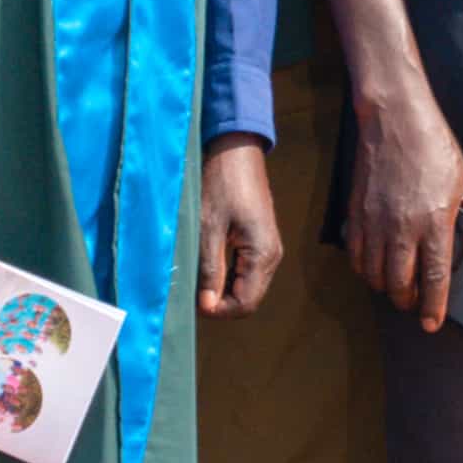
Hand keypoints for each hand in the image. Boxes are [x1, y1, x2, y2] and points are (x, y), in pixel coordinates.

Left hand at [195, 135, 282, 316]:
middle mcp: (271, 256)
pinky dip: (226, 275)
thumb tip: (207, 305)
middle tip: (190, 290)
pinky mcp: (259, 241)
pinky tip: (207, 263)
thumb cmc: (221, 185)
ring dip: (222, 288)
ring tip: (196, 276)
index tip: (193, 302)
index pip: (246, 303)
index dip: (219, 310)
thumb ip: (210, 269)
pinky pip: (245, 271)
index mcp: (263, 255)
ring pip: (247, 286)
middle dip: (220, 301)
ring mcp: (268, 248)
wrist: (236, 151)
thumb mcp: (208, 228)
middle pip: (248, 298)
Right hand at [346, 82, 462, 318]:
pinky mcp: (355, 214)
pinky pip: (356, 255)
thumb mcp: (462, 181)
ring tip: (396, 287)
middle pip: (399, 284)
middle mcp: (402, 228)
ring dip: (385, 287)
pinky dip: (364, 268)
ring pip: (374, 275)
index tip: (432, 323)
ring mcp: (374, 222)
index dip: (434, 306)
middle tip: (415, 304)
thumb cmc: (433, 146)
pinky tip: (375, 266)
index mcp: (434, 221)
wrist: (394, 120)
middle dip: (407, 302)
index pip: (435, 277)